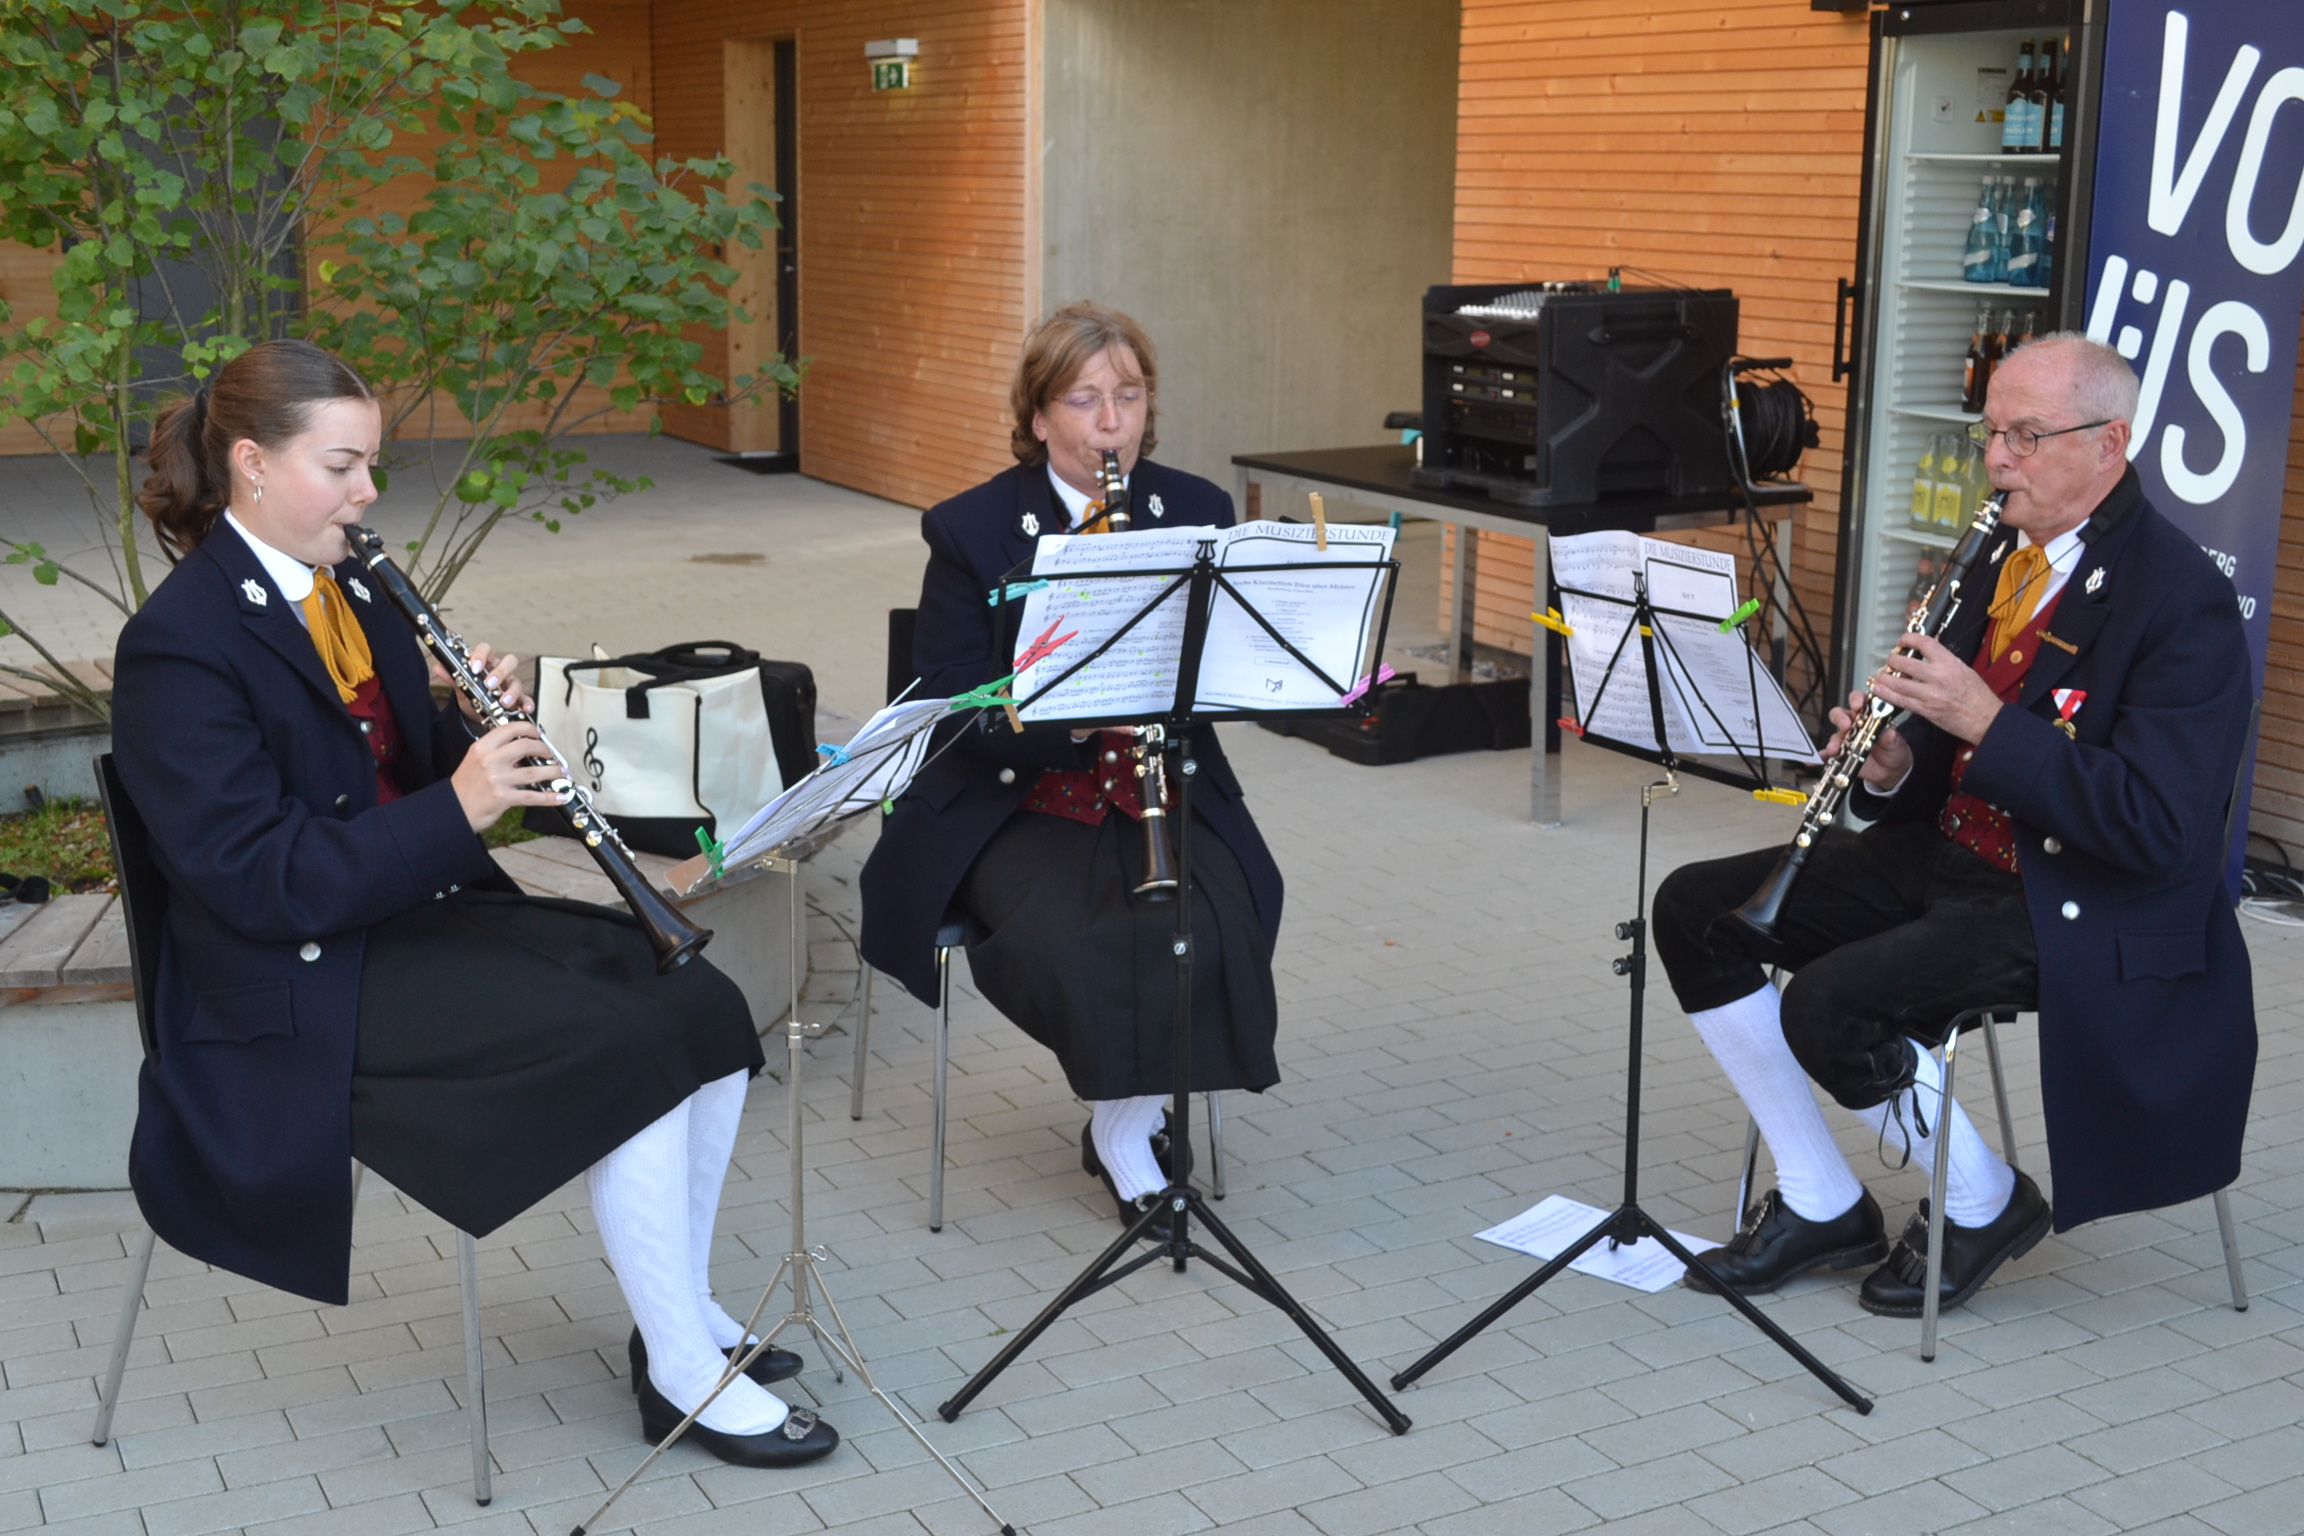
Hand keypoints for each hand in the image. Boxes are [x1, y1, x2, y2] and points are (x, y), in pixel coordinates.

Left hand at [450, 642, 530, 720]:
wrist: (476, 712)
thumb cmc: (471, 692)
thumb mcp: (461, 686)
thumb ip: (452, 677)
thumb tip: (438, 667)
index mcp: (486, 662)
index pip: (486, 649)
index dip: (481, 655)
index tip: (474, 667)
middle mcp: (501, 670)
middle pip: (509, 661)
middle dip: (500, 672)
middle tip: (489, 684)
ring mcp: (511, 684)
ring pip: (517, 681)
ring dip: (511, 691)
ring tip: (503, 702)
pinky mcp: (519, 698)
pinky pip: (526, 699)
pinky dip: (527, 703)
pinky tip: (525, 709)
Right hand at [450, 720, 566, 832]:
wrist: (454, 809)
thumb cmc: (466, 786)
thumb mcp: (476, 760)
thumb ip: (496, 751)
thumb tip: (524, 748)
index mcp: (482, 747)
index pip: (510, 729)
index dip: (529, 729)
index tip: (538, 734)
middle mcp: (489, 760)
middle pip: (526, 746)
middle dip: (544, 749)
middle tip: (550, 754)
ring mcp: (497, 779)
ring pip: (534, 772)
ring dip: (552, 772)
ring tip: (561, 772)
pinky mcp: (503, 797)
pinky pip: (532, 796)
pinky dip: (549, 797)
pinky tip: (560, 796)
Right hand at [1824, 687, 1911, 788]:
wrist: (1891, 770)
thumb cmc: (1893, 750)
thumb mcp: (1896, 743)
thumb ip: (1892, 738)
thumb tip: (1890, 732)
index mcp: (1868, 716)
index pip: (1859, 701)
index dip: (1856, 700)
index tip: (1857, 704)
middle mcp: (1854, 725)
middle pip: (1840, 715)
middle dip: (1840, 718)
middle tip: (1846, 725)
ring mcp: (1845, 740)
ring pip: (1834, 735)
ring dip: (1833, 741)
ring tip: (1835, 749)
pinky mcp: (1841, 754)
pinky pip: (1827, 755)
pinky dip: (1821, 757)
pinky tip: (1815, 760)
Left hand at [1869, 632, 2003, 746]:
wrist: (1986, 718)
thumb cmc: (1978, 696)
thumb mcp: (1964, 669)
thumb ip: (1944, 659)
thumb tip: (1928, 648)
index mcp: (1950, 663)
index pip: (1925, 643)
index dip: (1909, 639)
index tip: (1902, 640)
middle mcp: (1939, 677)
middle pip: (1906, 663)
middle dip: (1892, 659)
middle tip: (1890, 660)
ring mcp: (1931, 694)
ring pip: (1899, 683)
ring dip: (1885, 678)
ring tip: (1880, 675)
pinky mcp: (1926, 710)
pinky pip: (1901, 701)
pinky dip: (1887, 694)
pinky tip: (1879, 690)